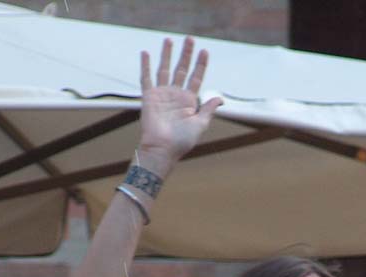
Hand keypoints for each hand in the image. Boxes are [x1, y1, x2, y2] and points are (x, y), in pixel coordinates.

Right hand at [138, 37, 222, 169]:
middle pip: (182, 69)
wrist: (162, 149)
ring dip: (167, 54)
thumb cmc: (181, 141)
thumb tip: (220, 98)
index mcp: (189, 101)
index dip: (201, 65)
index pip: (196, 78)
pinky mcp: (149, 97)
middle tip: (190, 39)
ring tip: (169, 40)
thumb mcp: (200, 125)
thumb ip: (208, 109)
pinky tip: (145, 53)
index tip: (205, 51)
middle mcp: (176, 95)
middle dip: (186, 54)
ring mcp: (162, 94)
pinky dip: (145, 65)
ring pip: (165, 69)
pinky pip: (147, 78)